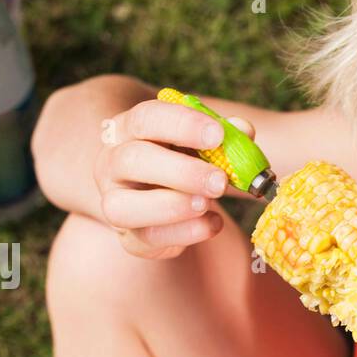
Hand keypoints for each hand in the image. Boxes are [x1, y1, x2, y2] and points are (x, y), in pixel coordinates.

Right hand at [93, 96, 254, 258]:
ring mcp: (115, 202)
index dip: (182, 124)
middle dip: (181, 172)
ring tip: (207, 204)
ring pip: (124, 206)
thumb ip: (224, 137)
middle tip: (219, 181)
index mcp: (129, 129)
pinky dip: (185, 233)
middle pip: (133, 161)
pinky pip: (148, 238)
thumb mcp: (203, 144)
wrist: (165, 200)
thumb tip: (244, 130)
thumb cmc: (185, 162)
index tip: (217, 135)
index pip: (145, 118)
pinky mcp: (130, 238)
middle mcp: (112, 163)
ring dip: (172, 206)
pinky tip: (212, 223)